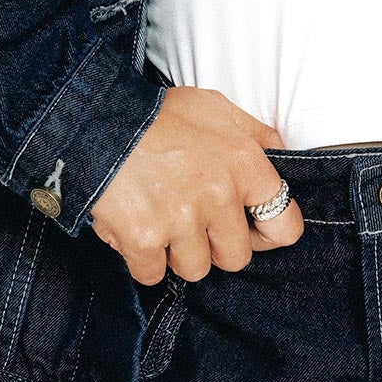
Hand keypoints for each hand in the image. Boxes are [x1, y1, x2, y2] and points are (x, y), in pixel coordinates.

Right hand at [87, 86, 303, 284]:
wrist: (97, 117)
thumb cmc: (158, 112)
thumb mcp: (218, 107)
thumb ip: (257, 134)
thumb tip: (282, 155)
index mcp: (245, 164)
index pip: (285, 227)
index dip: (267, 234)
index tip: (250, 230)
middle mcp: (219, 196)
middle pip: (235, 258)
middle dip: (216, 245)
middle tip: (194, 223)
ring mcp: (181, 221)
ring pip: (195, 269)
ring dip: (178, 254)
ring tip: (162, 222)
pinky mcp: (143, 239)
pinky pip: (153, 274)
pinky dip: (143, 260)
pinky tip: (135, 231)